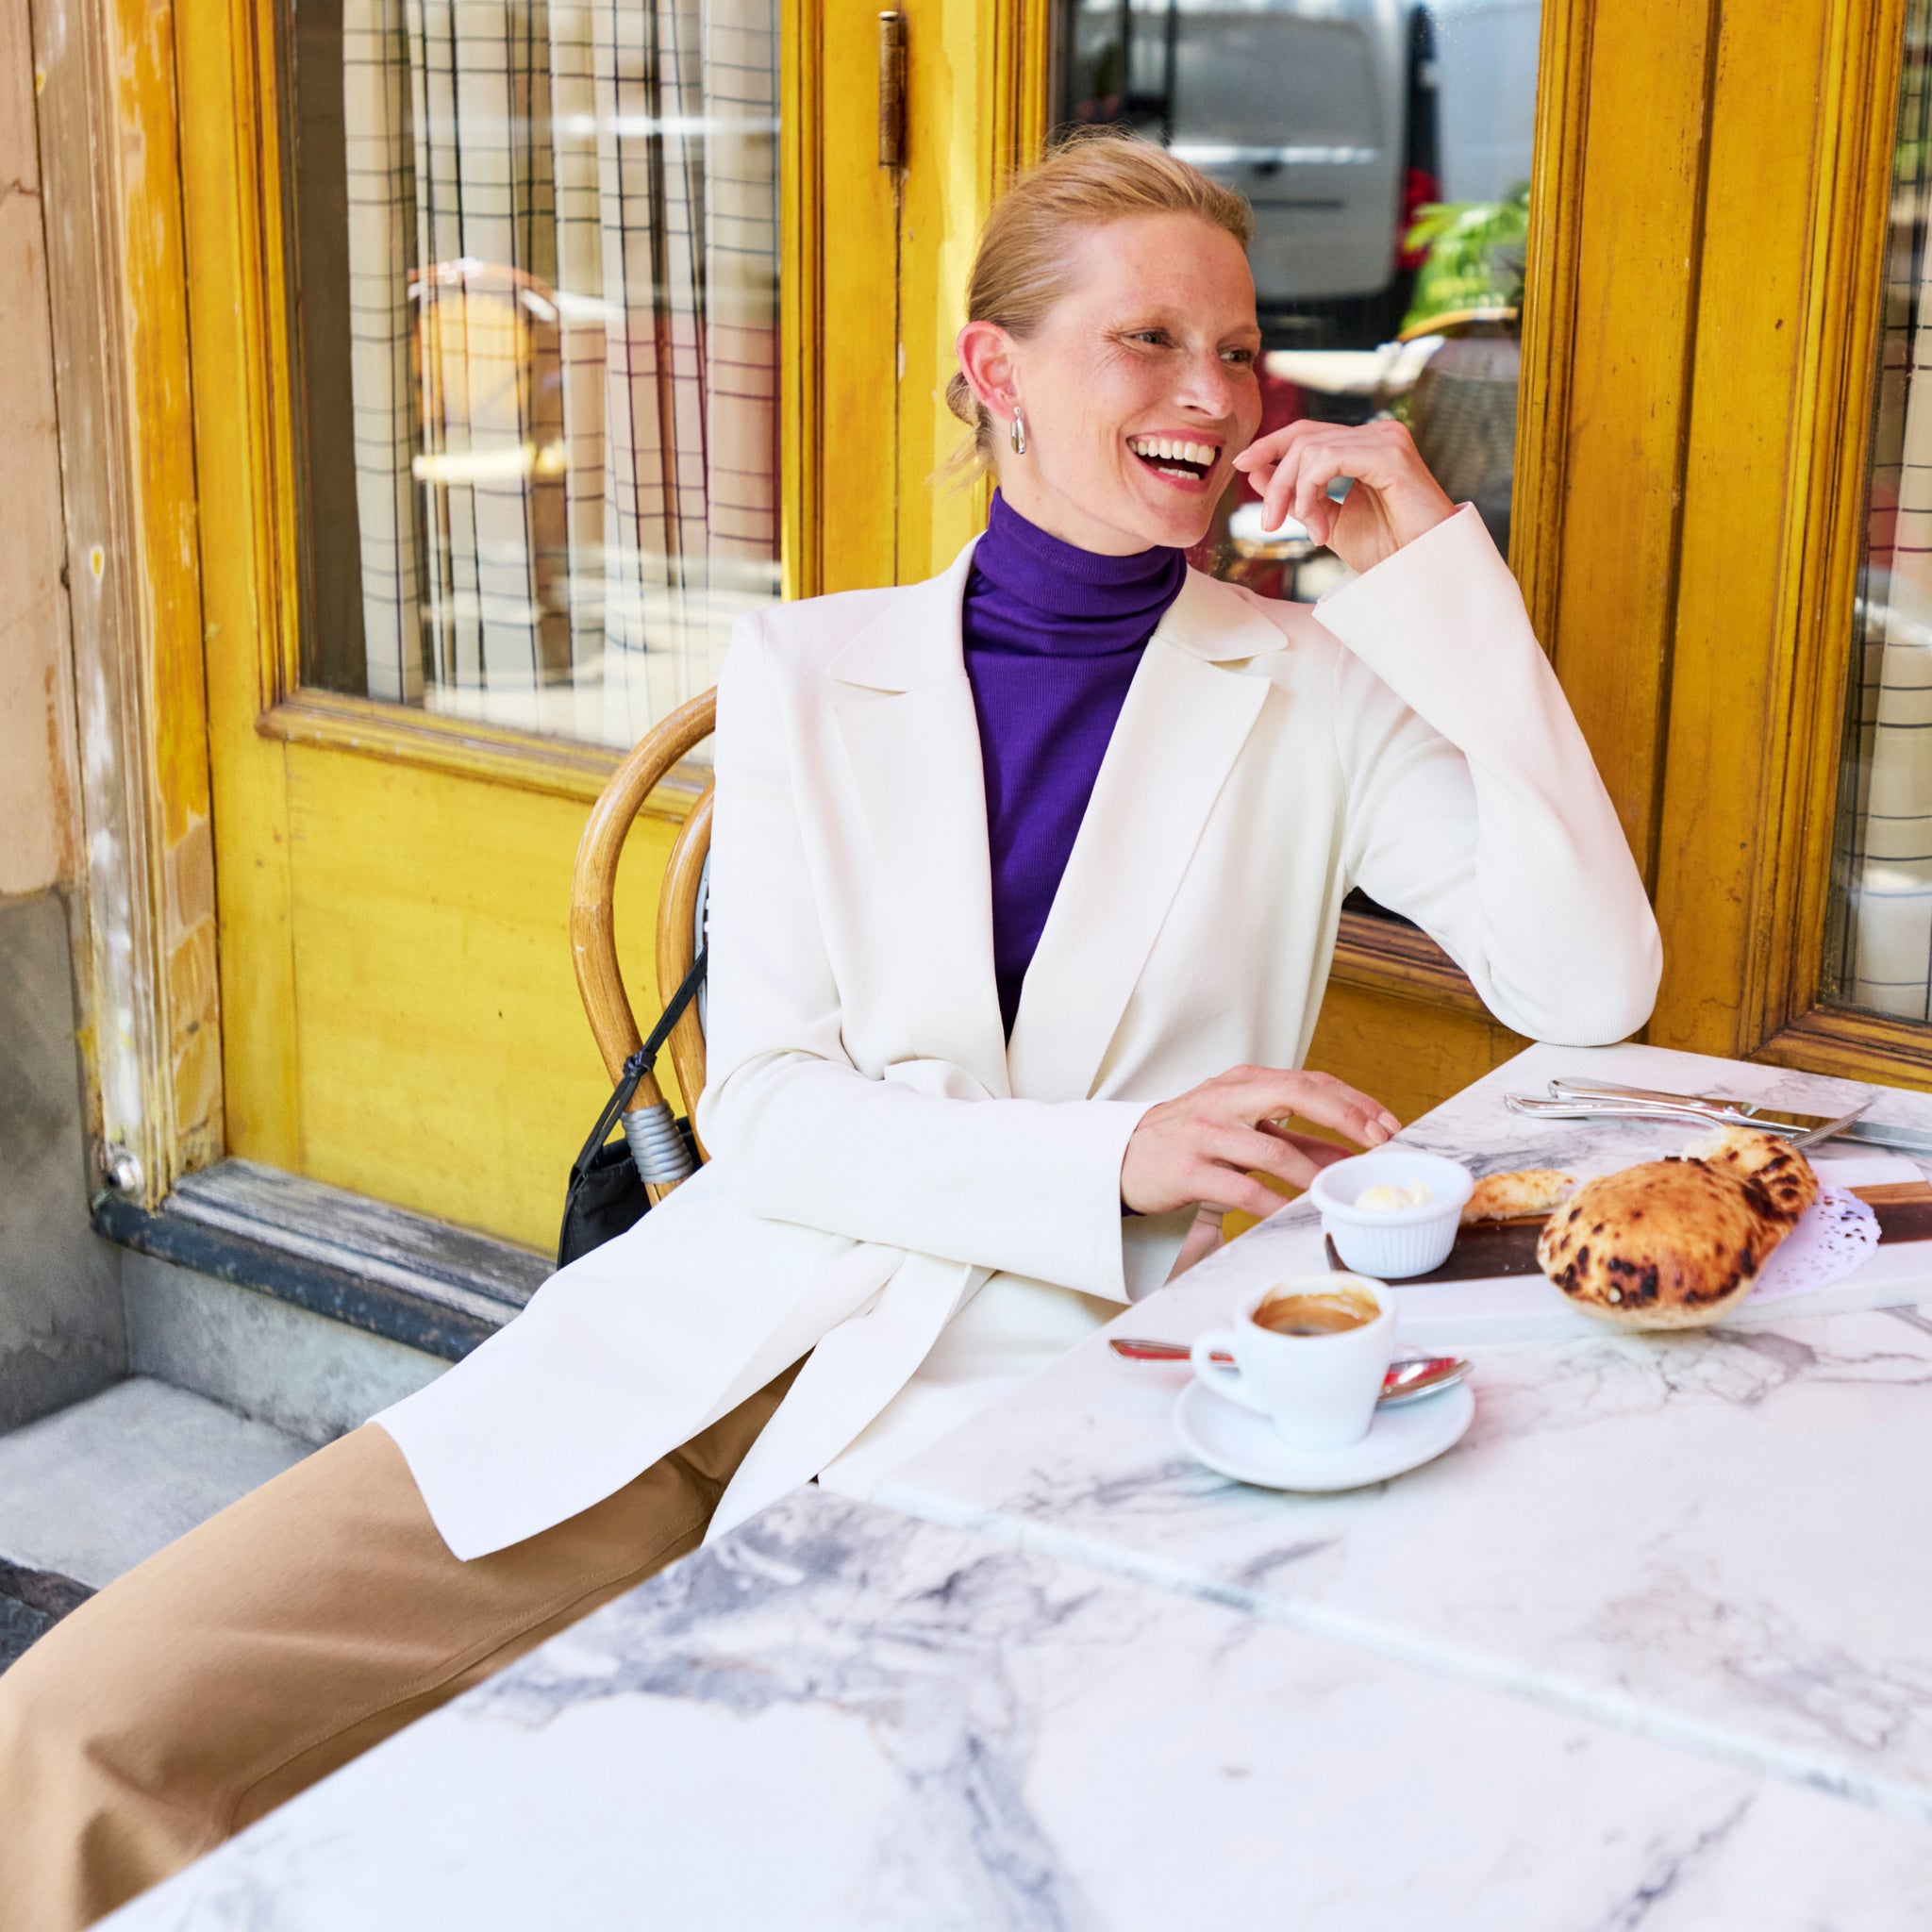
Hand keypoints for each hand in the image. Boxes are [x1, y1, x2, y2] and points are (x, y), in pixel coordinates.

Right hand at [1120, 1065, 1402, 1219]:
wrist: (1122, 1157)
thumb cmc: (1190, 1140)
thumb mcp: (1242, 1128)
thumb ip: (1295, 1140)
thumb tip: (1350, 1156)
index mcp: (1244, 1082)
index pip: (1310, 1081)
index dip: (1354, 1102)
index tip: (1389, 1127)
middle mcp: (1226, 1099)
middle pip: (1296, 1094)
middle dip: (1346, 1119)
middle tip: (1378, 1147)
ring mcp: (1205, 1133)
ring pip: (1271, 1150)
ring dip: (1312, 1174)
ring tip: (1339, 1193)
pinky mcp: (1188, 1170)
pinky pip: (1240, 1189)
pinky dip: (1272, 1205)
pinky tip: (1293, 1215)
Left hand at [1230, 419, 1453, 575]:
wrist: (1423, 570)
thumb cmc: (1387, 550)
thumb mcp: (1328, 521)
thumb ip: (1298, 497)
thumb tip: (1256, 472)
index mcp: (1364, 446)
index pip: (1307, 433)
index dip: (1270, 445)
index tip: (1242, 465)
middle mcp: (1377, 434)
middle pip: (1303, 438)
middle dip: (1276, 480)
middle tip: (1270, 524)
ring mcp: (1385, 439)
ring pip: (1310, 449)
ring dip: (1295, 494)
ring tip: (1312, 532)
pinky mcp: (1389, 453)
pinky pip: (1327, 459)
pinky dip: (1311, 491)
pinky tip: (1320, 525)